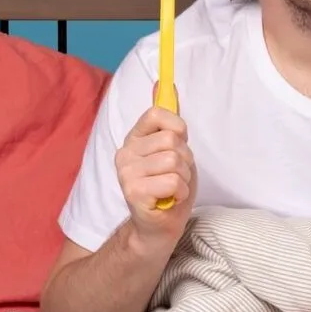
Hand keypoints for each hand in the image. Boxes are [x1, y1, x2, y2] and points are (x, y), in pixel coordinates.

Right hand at [115, 85, 196, 244]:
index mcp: (134, 138)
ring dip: (184, 178)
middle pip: (172, 141)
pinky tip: (169, 200)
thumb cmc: (168, 187)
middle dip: (185, 160)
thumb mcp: (172, 149)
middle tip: (176, 176)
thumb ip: (168, 121)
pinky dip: (180, 192)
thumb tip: (164, 83)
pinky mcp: (133, 192)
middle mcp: (125, 153)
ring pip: (175, 161)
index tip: (179, 143)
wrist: (158, 227)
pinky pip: (173, 181)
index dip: (177, 128)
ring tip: (172, 188)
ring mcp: (126, 173)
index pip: (156, 112)